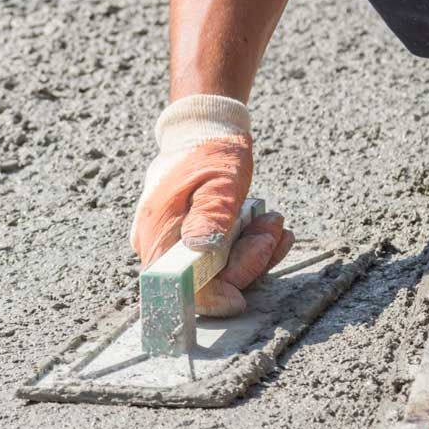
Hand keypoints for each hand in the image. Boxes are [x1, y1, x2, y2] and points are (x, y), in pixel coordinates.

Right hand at [130, 95, 293, 315]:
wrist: (204, 130)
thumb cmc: (209, 150)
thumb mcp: (219, 179)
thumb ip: (210, 215)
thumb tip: (200, 250)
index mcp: (158, 231)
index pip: (178, 287)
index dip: (211, 298)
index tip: (241, 296)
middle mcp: (158, 244)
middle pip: (203, 281)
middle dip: (246, 262)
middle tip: (271, 230)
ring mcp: (174, 244)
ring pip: (218, 271)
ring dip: (253, 252)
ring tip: (271, 222)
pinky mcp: (191, 241)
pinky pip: (222, 258)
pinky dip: (249, 248)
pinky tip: (266, 227)